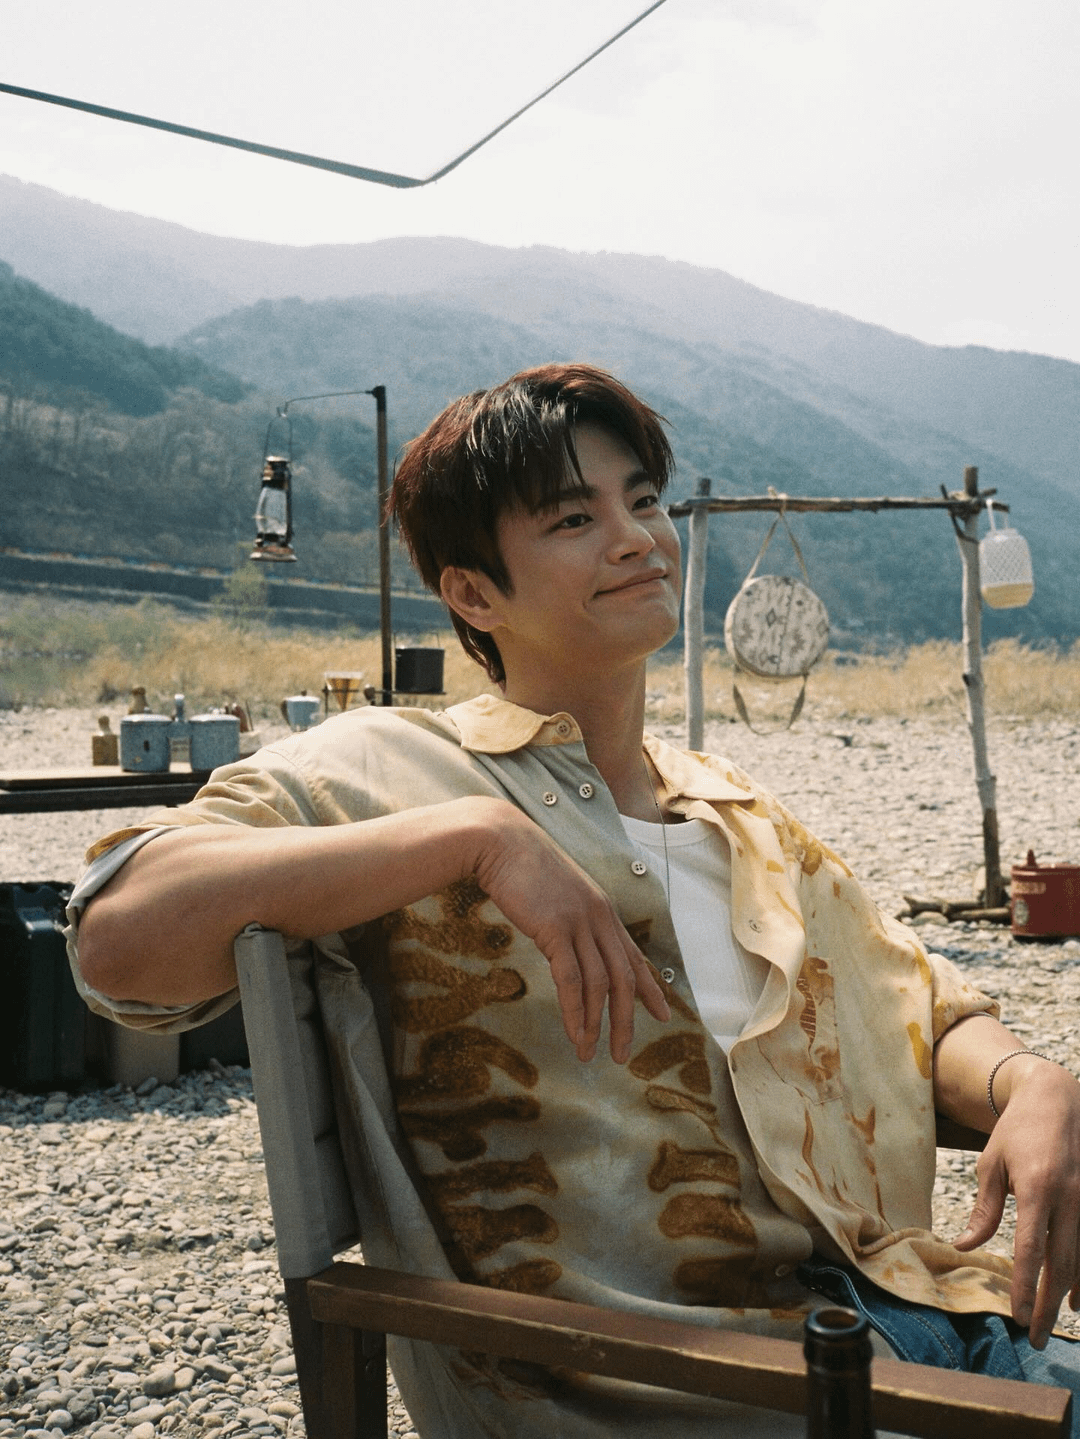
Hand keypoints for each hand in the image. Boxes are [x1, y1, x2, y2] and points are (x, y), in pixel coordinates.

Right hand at [470, 801, 669, 1062]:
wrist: (500, 841)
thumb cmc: (521, 866)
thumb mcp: (556, 892)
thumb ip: (569, 915)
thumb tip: (568, 939)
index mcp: (602, 909)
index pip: (633, 956)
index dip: (651, 988)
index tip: (664, 1015)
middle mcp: (599, 916)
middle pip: (624, 978)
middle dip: (627, 1020)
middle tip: (623, 1055)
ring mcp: (580, 922)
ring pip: (602, 984)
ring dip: (598, 1024)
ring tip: (592, 1055)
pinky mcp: (556, 929)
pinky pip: (572, 981)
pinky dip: (576, 1012)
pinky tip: (575, 1034)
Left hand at [953, 1056, 1079, 1347]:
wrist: (1057, 1097)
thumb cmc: (1017, 1130)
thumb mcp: (991, 1164)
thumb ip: (984, 1209)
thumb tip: (964, 1247)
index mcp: (1038, 1188)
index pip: (1030, 1250)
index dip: (1024, 1286)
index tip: (1016, 1316)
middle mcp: (1071, 1198)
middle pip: (1062, 1264)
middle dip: (1047, 1304)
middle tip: (1035, 1334)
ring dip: (1073, 1292)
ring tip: (1059, 1318)